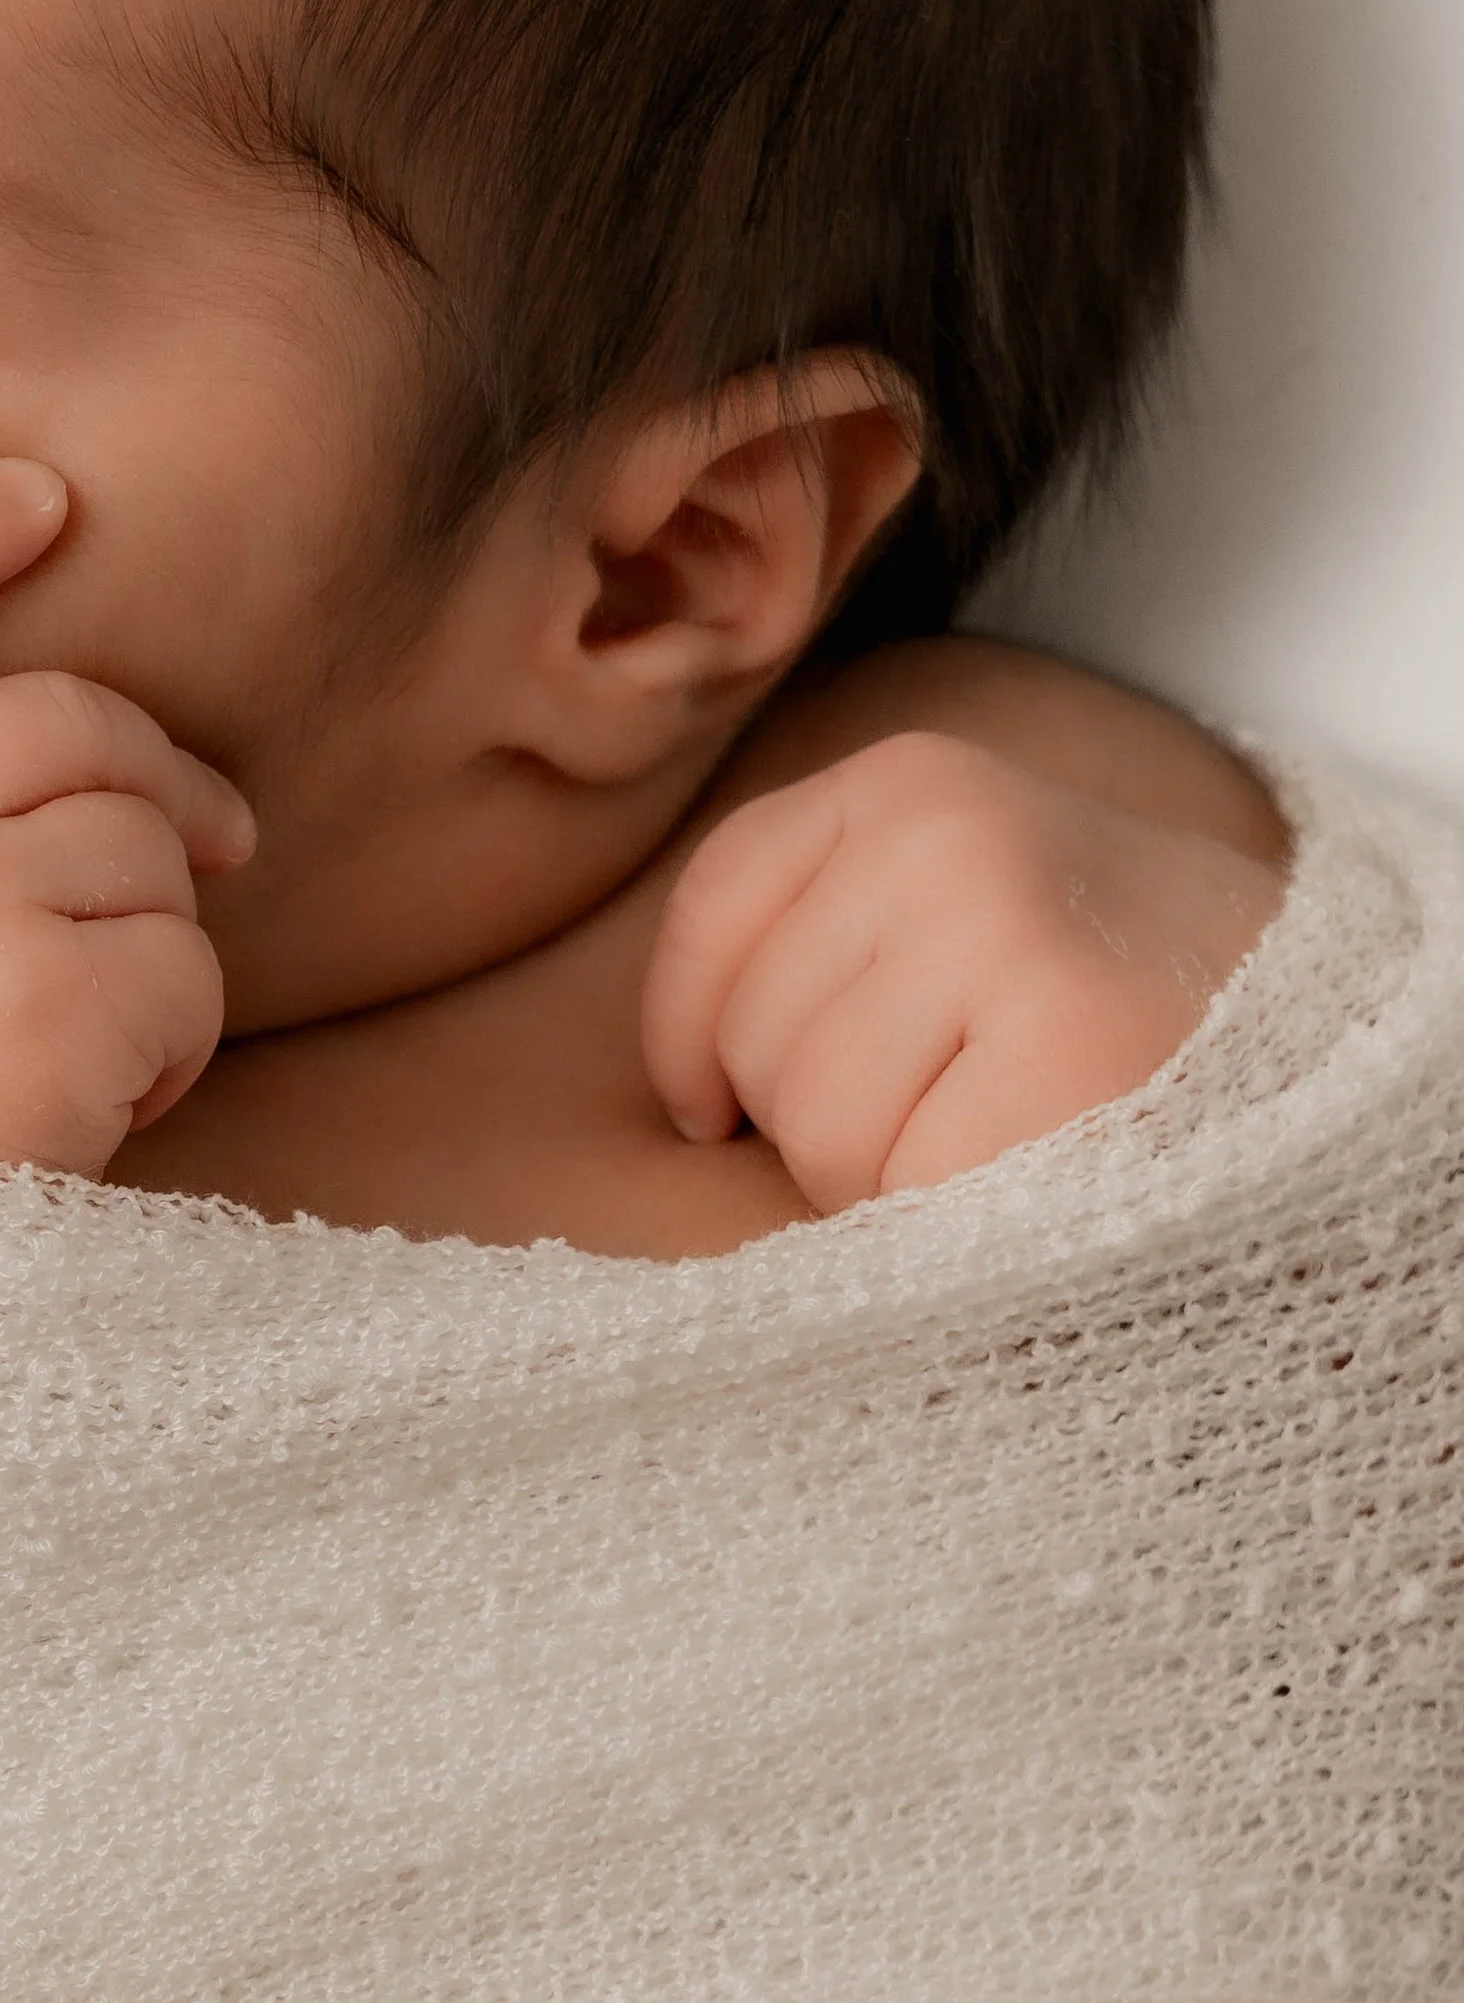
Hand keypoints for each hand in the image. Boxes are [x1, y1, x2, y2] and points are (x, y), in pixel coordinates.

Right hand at [0, 460, 256, 1173]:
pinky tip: (100, 1113)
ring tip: (71, 1045)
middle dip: (150, 780)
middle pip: (59, 720)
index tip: (39, 492)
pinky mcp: (41, 1015)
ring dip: (148, 945)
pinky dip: (175, 1048)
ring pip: (138, 845)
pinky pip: (186, 969)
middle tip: (208, 843)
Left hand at [640, 730, 1283, 1213]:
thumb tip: (678, 1091)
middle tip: (944, 1113)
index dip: (688, 1033)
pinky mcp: (1058, 1049)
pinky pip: (903, 1186)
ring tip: (992, 1139)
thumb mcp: (958, 901)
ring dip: (881, 1178)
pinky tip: (1030, 1178)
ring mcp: (1002, 930)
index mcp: (910, 781)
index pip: (715, 907)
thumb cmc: (1110, 998)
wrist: (1324, 1038)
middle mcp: (944, 834)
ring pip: (814, 1126)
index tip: (711, 1105)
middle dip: (816, 1118)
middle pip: (753, 1037)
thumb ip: (822, 939)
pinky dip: (948, 1220)